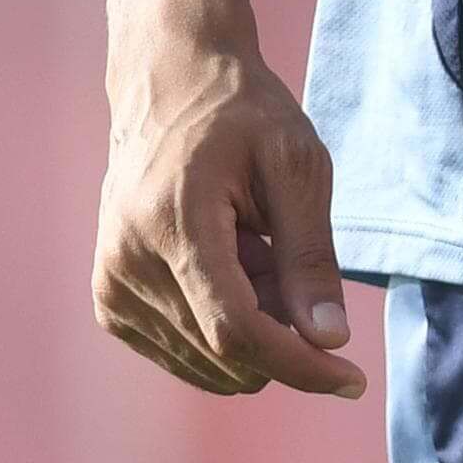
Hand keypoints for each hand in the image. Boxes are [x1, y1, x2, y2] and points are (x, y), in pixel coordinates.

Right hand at [94, 29, 362, 398]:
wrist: (168, 83)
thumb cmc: (241, 114)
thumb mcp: (296, 165)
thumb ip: (310, 255)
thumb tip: (328, 339)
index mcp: (173, 221)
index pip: (236, 331)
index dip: (299, 365)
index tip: (352, 379)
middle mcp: (127, 261)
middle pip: (225, 352)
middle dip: (282, 332)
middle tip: (295, 264)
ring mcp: (111, 285)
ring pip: (207, 361)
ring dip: (253, 329)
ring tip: (257, 252)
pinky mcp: (110, 300)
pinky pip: (184, 353)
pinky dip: (223, 329)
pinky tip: (230, 266)